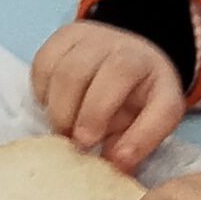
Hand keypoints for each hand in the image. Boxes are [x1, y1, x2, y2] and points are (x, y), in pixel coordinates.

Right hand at [30, 20, 187, 169]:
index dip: (98, 111)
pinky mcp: (63, 37)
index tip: (90, 143)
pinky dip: (43, 92)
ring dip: (57, 109)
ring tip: (66, 129)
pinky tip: (57, 105)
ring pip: (58, 70)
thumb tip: (116, 163)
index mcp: (145, 63)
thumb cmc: (142, 94)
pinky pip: (42, 65)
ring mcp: (87, 37)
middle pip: (78, 72)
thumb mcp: (158, 116)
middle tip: (76, 143)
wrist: (134, 58)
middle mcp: (115, 44)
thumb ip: (141, 140)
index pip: (120, 75)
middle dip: (72, 115)